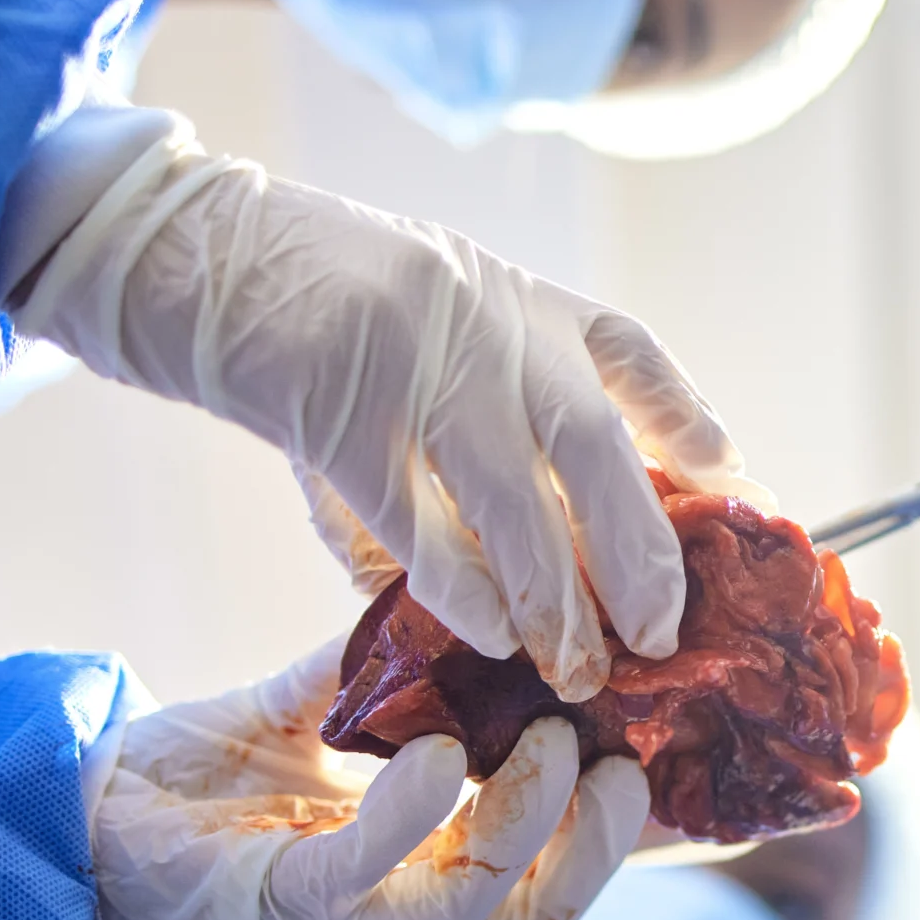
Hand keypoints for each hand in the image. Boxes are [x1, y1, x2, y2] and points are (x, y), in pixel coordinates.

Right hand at [17, 130, 769, 702]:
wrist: (178, 251)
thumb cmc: (307, 311)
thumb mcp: (431, 322)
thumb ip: (494, 413)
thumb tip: (552, 549)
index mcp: (513, 294)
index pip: (630, 356)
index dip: (691, 427)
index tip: (740, 496)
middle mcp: (483, 315)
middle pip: (596, 444)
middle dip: (641, 549)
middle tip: (663, 633)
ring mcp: (413, 353)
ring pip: (515, 496)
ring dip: (556, 595)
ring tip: (578, 668)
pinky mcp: (333, 401)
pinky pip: (413, 518)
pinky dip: (457, 586)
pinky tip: (487, 638)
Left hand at [91, 637, 648, 919]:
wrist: (76, 806)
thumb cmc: (204, 768)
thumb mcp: (324, 700)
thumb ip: (402, 665)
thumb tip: (484, 587)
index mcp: (429, 850)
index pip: (556, 859)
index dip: (632, 833)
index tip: (684, 760)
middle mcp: (403, 893)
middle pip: (541, 912)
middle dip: (605, 850)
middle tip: (633, 767)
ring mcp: (350, 906)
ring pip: (485, 908)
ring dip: (537, 831)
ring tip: (562, 752)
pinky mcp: (283, 902)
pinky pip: (370, 873)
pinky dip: (414, 814)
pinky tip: (441, 752)